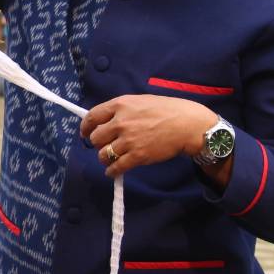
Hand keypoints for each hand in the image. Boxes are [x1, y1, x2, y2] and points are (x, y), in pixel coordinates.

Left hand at [79, 94, 217, 178]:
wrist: (187, 125)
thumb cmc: (167, 110)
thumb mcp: (140, 101)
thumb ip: (121, 110)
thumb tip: (105, 120)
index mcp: (120, 105)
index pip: (92, 117)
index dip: (85, 127)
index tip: (85, 133)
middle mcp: (121, 122)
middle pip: (95, 138)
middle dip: (98, 144)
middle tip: (106, 145)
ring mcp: (128, 140)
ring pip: (103, 155)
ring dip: (105, 158)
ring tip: (111, 158)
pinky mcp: (137, 157)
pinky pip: (116, 168)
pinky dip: (112, 171)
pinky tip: (114, 171)